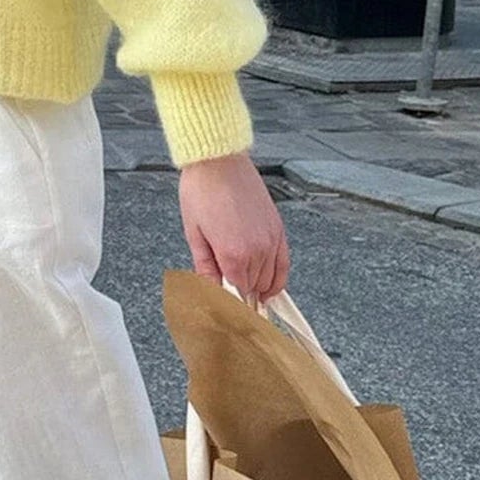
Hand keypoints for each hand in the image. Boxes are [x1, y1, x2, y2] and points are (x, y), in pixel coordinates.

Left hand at [179, 150, 289, 303]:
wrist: (219, 161)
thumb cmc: (202, 191)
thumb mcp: (195, 234)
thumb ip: (206, 268)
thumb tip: (210, 292)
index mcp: (233, 254)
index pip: (236, 295)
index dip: (229, 307)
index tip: (225, 318)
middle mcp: (257, 250)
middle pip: (252, 290)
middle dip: (241, 298)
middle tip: (230, 306)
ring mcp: (271, 240)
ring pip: (269, 280)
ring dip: (257, 289)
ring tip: (246, 297)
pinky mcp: (278, 229)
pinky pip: (283, 263)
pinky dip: (277, 279)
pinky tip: (269, 289)